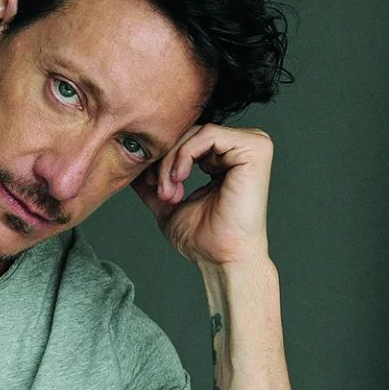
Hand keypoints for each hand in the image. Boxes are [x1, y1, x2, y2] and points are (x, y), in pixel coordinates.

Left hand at [129, 123, 273, 267]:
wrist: (222, 257)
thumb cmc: (203, 237)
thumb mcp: (168, 203)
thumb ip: (154, 183)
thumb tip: (133, 168)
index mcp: (226, 158)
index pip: (186, 139)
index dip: (162, 157)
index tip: (150, 185)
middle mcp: (241, 148)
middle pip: (189, 132)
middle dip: (164, 160)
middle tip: (160, 190)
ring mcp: (253, 146)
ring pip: (195, 132)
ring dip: (171, 161)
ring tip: (169, 191)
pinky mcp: (255, 149)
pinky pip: (208, 134)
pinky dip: (185, 155)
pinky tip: (180, 178)